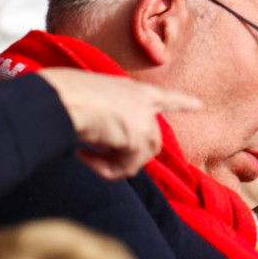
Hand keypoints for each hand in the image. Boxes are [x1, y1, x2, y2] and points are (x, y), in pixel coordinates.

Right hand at [38, 68, 200, 179]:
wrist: (58, 97)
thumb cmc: (61, 94)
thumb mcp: (91, 98)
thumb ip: (107, 116)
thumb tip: (102, 139)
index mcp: (132, 89)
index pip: (164, 96)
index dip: (181, 102)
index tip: (199, 105)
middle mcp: (143, 102)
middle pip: (151, 142)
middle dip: (129, 157)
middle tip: (94, 157)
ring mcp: (143, 120)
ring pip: (140, 158)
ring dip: (114, 165)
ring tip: (86, 155)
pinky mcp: (137, 138)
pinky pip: (126, 167)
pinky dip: (105, 169)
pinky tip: (83, 156)